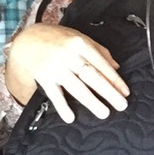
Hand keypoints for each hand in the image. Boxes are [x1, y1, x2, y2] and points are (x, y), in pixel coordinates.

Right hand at [7, 23, 128, 121]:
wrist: (28, 39)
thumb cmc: (59, 39)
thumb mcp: (80, 37)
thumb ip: (99, 51)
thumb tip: (116, 67)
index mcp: (80, 43)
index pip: (101, 64)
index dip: (115, 79)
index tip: (125, 92)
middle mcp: (68, 55)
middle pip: (91, 76)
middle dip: (108, 92)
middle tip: (121, 105)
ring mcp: (55, 67)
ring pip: (76, 86)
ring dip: (91, 101)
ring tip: (104, 113)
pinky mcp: (43, 77)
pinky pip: (54, 94)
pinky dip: (62, 106)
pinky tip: (71, 117)